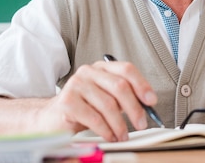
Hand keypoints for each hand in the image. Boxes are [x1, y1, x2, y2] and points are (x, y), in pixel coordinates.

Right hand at [42, 59, 157, 141]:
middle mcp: (88, 71)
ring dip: (120, 124)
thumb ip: (124, 97)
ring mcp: (76, 84)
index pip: (126, 69)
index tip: (151, 101)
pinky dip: (106, 130)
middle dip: (134, 108)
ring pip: (108, 104)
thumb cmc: (83, 108)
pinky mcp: (68, 101)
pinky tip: (109, 136)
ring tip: (122, 135)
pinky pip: (94, 118)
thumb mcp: (106, 98)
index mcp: (101, 68)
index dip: (142, 84)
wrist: (53, 118)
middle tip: (141, 123)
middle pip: (120, 86)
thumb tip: (147, 105)